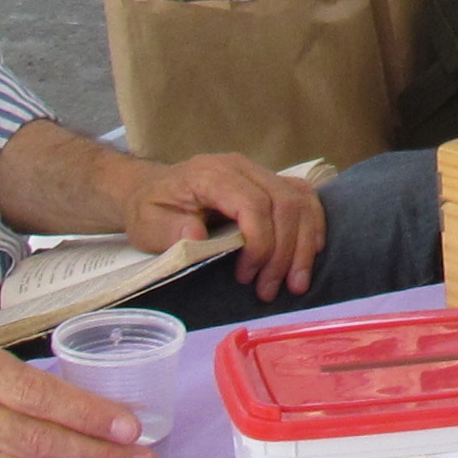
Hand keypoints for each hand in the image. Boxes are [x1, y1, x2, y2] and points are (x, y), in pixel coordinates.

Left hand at [119, 149, 324, 297]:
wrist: (151, 189)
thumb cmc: (150, 208)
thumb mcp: (145, 223)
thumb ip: (167, 229)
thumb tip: (196, 235)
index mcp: (211, 174)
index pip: (253, 203)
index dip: (260, 242)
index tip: (248, 275)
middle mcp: (241, 168)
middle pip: (284, 203)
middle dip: (284, 252)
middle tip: (270, 290)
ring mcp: (260, 172)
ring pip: (300, 201)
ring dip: (303, 245)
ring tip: (295, 283)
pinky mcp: (271, 183)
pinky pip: (304, 198)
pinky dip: (312, 227)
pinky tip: (309, 254)